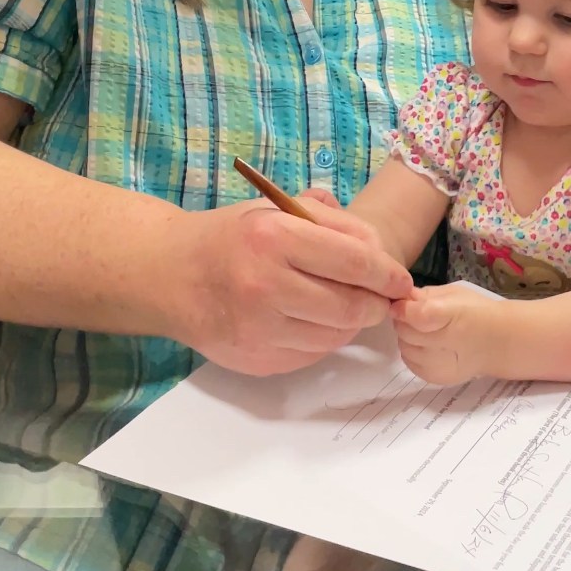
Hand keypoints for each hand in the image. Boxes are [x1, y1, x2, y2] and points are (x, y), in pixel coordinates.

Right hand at [150, 198, 411, 377]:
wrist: (169, 276)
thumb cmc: (229, 238)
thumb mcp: (274, 210)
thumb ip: (330, 220)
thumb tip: (378, 248)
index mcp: (273, 237)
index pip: (354, 261)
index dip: (387, 274)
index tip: (401, 280)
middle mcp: (265, 285)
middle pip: (351, 307)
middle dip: (374, 303)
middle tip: (378, 297)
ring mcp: (258, 328)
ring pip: (335, 337)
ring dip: (349, 323)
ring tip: (341, 304)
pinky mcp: (256, 359)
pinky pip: (310, 355)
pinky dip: (321, 339)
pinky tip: (310, 320)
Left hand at [394, 284, 502, 384]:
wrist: (498, 343)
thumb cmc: (477, 311)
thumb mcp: (454, 293)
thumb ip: (425, 295)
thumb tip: (400, 298)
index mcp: (451, 317)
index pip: (415, 315)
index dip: (403, 307)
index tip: (403, 301)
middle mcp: (443, 344)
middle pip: (404, 332)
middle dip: (404, 321)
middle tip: (415, 314)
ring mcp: (438, 365)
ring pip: (403, 347)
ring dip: (406, 337)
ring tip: (424, 330)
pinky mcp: (435, 378)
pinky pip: (409, 361)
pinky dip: (412, 351)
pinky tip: (426, 344)